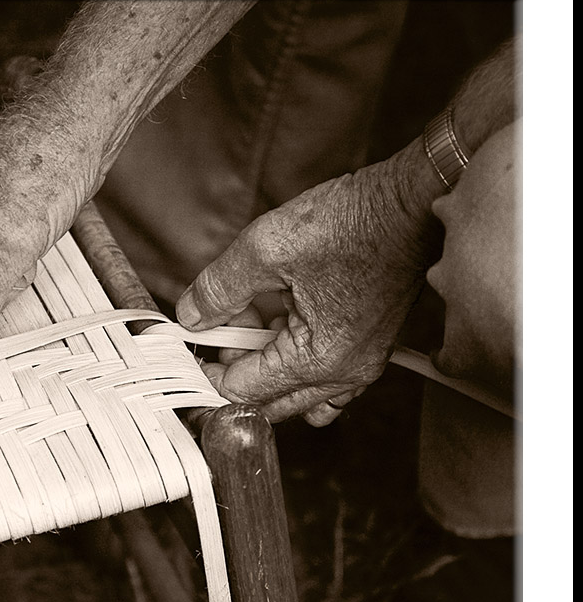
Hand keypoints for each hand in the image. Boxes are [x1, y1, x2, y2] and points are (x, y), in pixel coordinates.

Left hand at [176, 149, 437, 424]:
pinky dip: (291, 355)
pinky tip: (280, 315)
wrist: (411, 201)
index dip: (208, 369)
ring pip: (292, 389)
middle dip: (235, 365)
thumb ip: (219, 289)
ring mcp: (359, 363)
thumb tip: (191, 316)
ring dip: (262, 360)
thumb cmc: (354, 222)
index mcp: (318, 359)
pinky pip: (320, 375)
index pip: (243, 391)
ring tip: (254, 311)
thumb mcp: (266, 248)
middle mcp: (343, 374)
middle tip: (220, 322)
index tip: (190, 342)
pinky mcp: (365, 347)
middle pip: (268, 400)